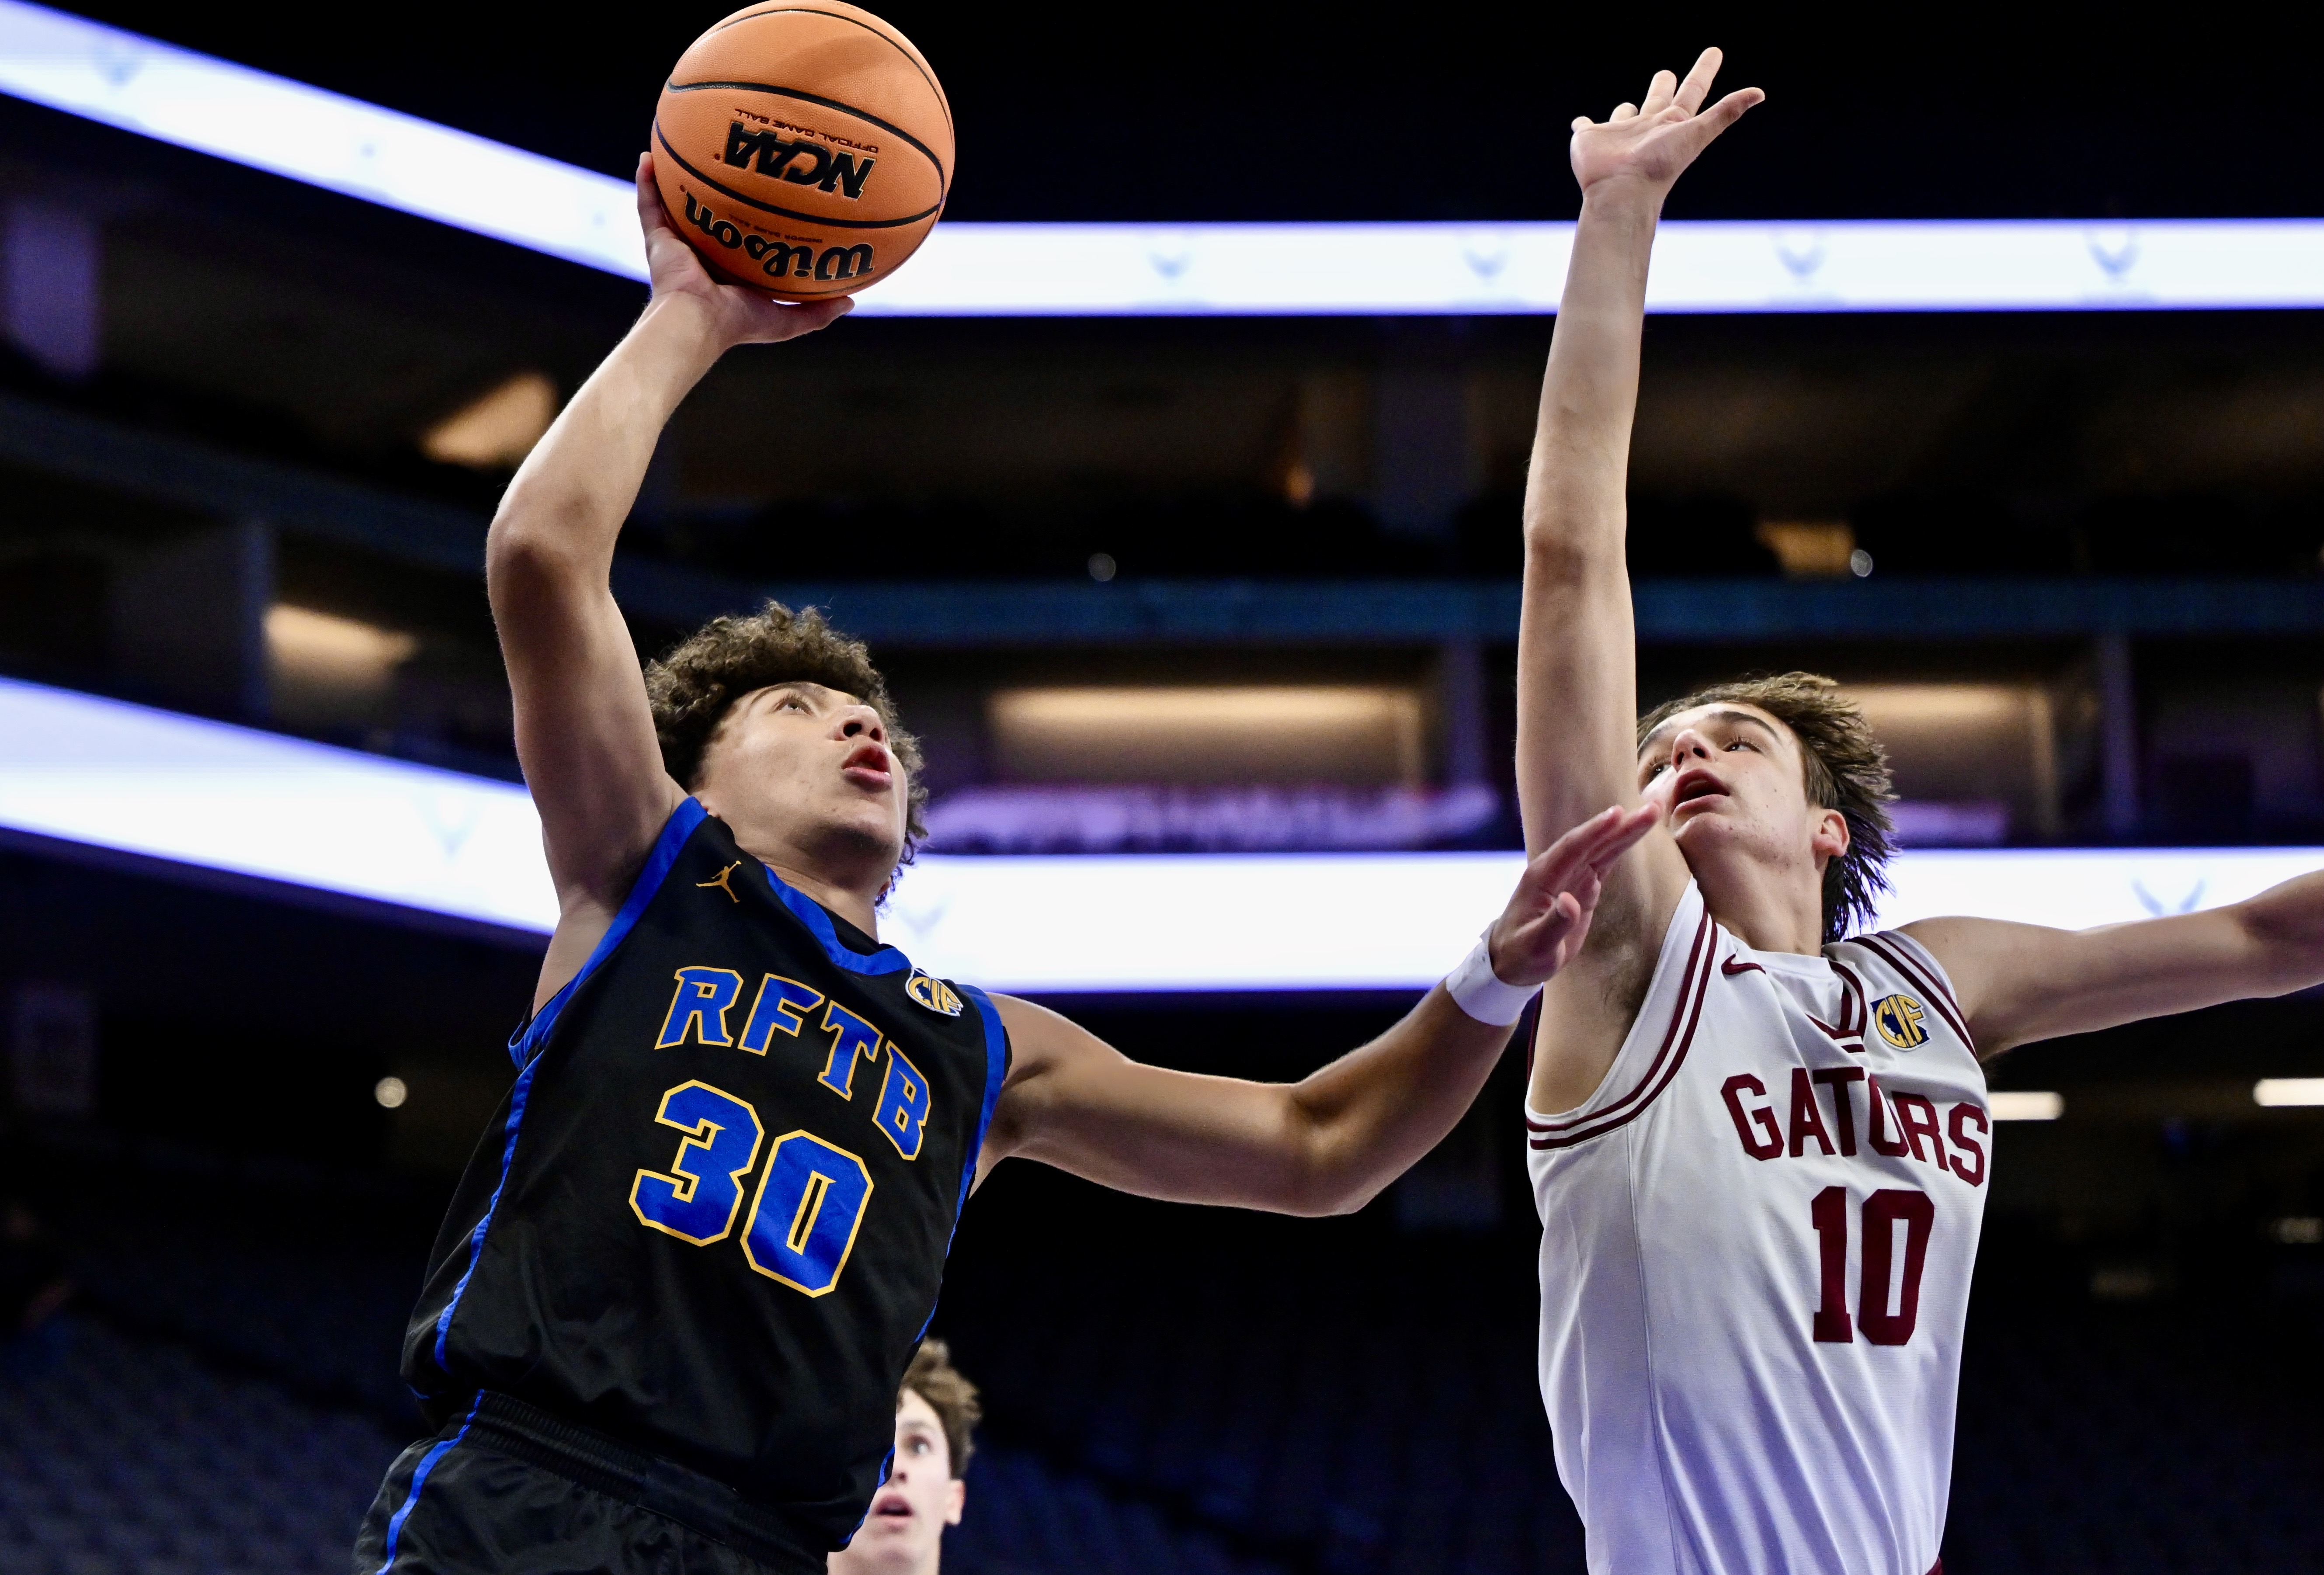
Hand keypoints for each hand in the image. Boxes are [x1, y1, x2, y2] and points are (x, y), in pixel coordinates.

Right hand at [636, 153, 852, 346]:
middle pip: (711, 213)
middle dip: (718, 189)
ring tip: (683, 143)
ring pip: (677, 203)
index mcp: (731, 267)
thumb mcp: (788, 320)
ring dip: (678, 176)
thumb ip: (816, 312)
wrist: (698, 321)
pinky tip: (648, 155)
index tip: (771, 190)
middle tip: (731, 157)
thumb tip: (849, 301)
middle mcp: (704, 252)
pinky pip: (649, 203)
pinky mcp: (657, 239)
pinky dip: (646, 180)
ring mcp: (678, 244)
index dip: (753, 215)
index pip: (742, 235)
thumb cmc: (739, 323)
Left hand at [1487, 804, 1659, 985]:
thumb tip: (1570, 902)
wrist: (1511, 961)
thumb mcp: (1535, 946)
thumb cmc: (1520, 954)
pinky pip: (1603, 863)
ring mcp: (1570, 878)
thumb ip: (1554, 924)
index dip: (1595, 831)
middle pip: (1593, 843)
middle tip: (1652, 807)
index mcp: (1542, 878)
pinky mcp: (1581, 888)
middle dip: (1621, 825)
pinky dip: (1620, 848)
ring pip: (1602, 850)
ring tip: (1652, 813)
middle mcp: (1557, 871)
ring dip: (1626, 832)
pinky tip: (1635, 833)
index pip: (1573, 849)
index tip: (1618, 814)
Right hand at [1569, 48, 1761, 199]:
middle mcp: (1647, 127)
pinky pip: (1585, 128)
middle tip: (1665, 74)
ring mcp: (1618, 133)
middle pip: (1658, 99)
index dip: (1705, 70)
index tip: (1714, 52)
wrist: (1622, 192)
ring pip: (1623, 114)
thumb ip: (1727, 111)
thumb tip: (1760, 93)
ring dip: (1624, 110)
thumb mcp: (1697, 133)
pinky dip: (1582, 125)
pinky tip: (1580, 123)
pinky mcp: (1590, 139)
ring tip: (1627, 107)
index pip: (1693, 90)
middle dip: (1662, 85)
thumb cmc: (1659, 165)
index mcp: (1672, 123)